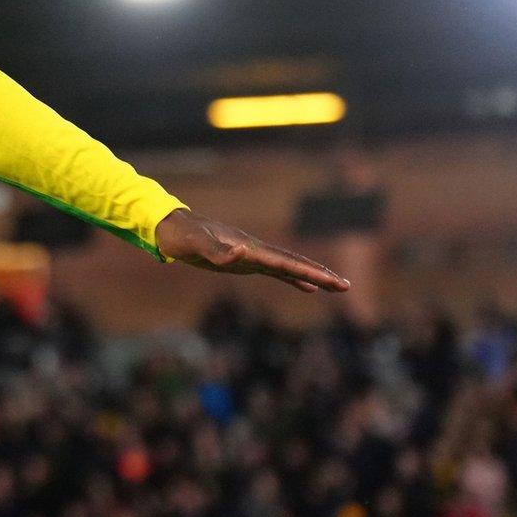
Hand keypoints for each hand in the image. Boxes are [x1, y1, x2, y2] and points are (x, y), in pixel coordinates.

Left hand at [153, 208, 350, 294]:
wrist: (169, 228)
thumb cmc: (181, 236)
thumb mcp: (195, 245)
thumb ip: (217, 251)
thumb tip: (242, 252)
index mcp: (249, 247)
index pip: (286, 262)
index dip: (310, 272)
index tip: (332, 281)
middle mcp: (255, 250)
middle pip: (294, 263)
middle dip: (321, 274)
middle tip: (347, 286)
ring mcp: (251, 255)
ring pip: (289, 267)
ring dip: (313, 277)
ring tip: (337, 287)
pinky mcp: (244, 262)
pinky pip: (276, 272)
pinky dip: (294, 279)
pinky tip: (307, 288)